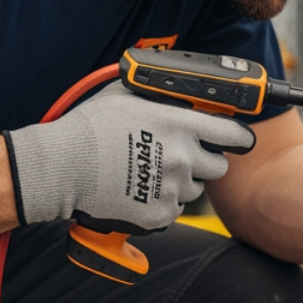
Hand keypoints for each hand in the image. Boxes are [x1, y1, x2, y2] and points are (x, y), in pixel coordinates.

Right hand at [4, 82, 255, 230]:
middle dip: (204, 162)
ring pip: (194, 190)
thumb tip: (170, 88)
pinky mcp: (158, 213)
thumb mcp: (126, 95)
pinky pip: (173, 210)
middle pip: (218, 167)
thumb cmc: (89, 127)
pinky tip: (139, 190)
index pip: (232, 133)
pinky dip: (161, 203)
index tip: (240, 140)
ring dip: (180, 183)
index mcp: (179, 125)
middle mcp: (182, 157)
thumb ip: (157, 94)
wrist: (63, 166)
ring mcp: (171, 188)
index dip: (239, 137)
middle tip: (181, 158)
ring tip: (150, 173)